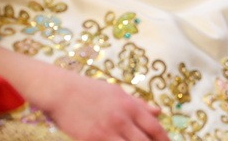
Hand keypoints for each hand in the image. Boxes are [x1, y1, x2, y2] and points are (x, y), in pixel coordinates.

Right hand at [35, 66, 167, 140]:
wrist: (63, 92)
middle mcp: (121, 120)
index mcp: (130, 106)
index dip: (164, 140)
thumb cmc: (92, 91)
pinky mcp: (91, 140)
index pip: (155, 128)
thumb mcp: (118, 93)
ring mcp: (106, 132)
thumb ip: (139, 104)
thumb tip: (158, 111)